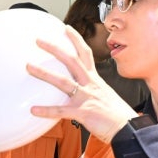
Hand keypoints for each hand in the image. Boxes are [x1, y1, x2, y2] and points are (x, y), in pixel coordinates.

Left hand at [27, 26, 137, 142]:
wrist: (128, 129)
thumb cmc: (116, 114)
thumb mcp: (104, 95)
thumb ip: (91, 89)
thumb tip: (80, 88)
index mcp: (95, 79)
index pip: (86, 53)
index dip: (76, 39)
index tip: (66, 28)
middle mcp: (90, 84)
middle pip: (72, 61)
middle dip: (55, 49)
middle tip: (39, 40)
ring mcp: (86, 97)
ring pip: (63, 81)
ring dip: (44, 73)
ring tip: (29, 67)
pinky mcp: (83, 112)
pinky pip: (61, 111)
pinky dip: (46, 110)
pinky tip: (33, 110)